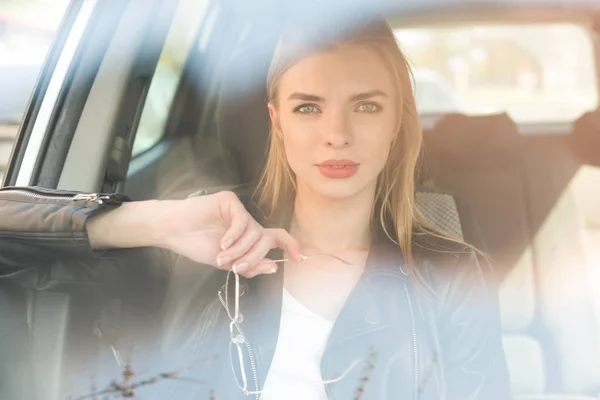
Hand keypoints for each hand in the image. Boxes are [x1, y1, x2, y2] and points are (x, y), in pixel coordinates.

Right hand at [88, 191, 301, 277]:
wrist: (174, 232)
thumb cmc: (196, 245)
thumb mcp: (226, 263)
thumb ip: (250, 265)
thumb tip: (273, 267)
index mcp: (248, 236)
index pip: (276, 237)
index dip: (290, 246)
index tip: (297, 259)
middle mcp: (247, 222)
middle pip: (265, 239)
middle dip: (255, 256)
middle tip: (238, 267)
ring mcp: (239, 210)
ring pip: (254, 232)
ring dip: (239, 249)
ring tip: (222, 256)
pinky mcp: (230, 201)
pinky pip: (242, 221)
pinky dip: (234, 236)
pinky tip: (222, 243)